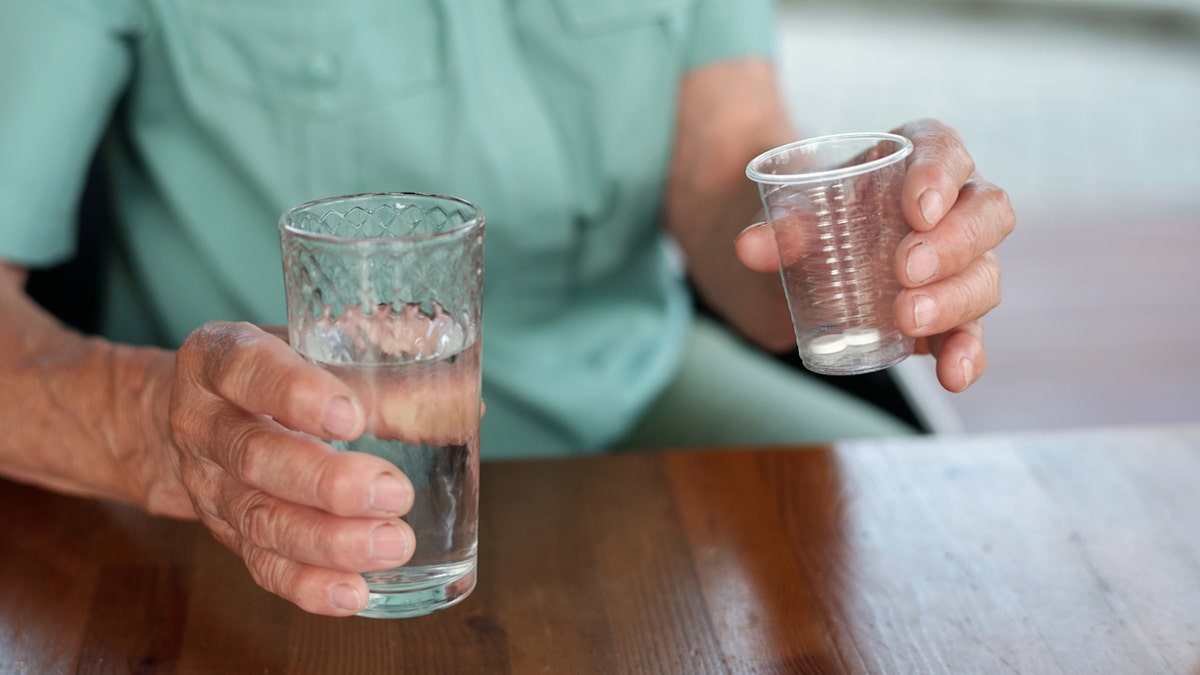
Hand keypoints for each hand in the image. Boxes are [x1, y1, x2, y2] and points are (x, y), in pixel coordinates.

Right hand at [169, 322, 430, 615]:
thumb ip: (384, 363)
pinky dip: (309, 585)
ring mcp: (210, 486)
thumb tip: (466, 399)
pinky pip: (263, 566)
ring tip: (394, 545)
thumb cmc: (281, 369)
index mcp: (219, 359)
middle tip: (395, 493)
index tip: (351, 416)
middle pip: (256, 457)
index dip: (294, 393)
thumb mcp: (317, 346)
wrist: (206, 413)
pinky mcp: (228, 534)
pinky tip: (355, 593)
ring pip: (261, 520)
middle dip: (327, 482)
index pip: (247, 369)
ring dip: (329, 541)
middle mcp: (204, 424)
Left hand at [735, 119, 1012, 391]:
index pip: (942, 148)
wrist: (781, 270)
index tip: (918, 208)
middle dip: (953, 242)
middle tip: (906, 269)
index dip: (941, 173)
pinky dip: (966, 355)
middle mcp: (948, 207)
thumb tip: (752, 246)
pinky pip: (969, 334)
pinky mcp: (946, 316)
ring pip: (984, 274)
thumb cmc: (793, 222)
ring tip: (909, 319)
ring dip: (955, 299)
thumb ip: (772, 226)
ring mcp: (955, 263)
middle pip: (985, 211)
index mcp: (909, 159)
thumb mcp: (778, 217)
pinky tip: (953, 375)